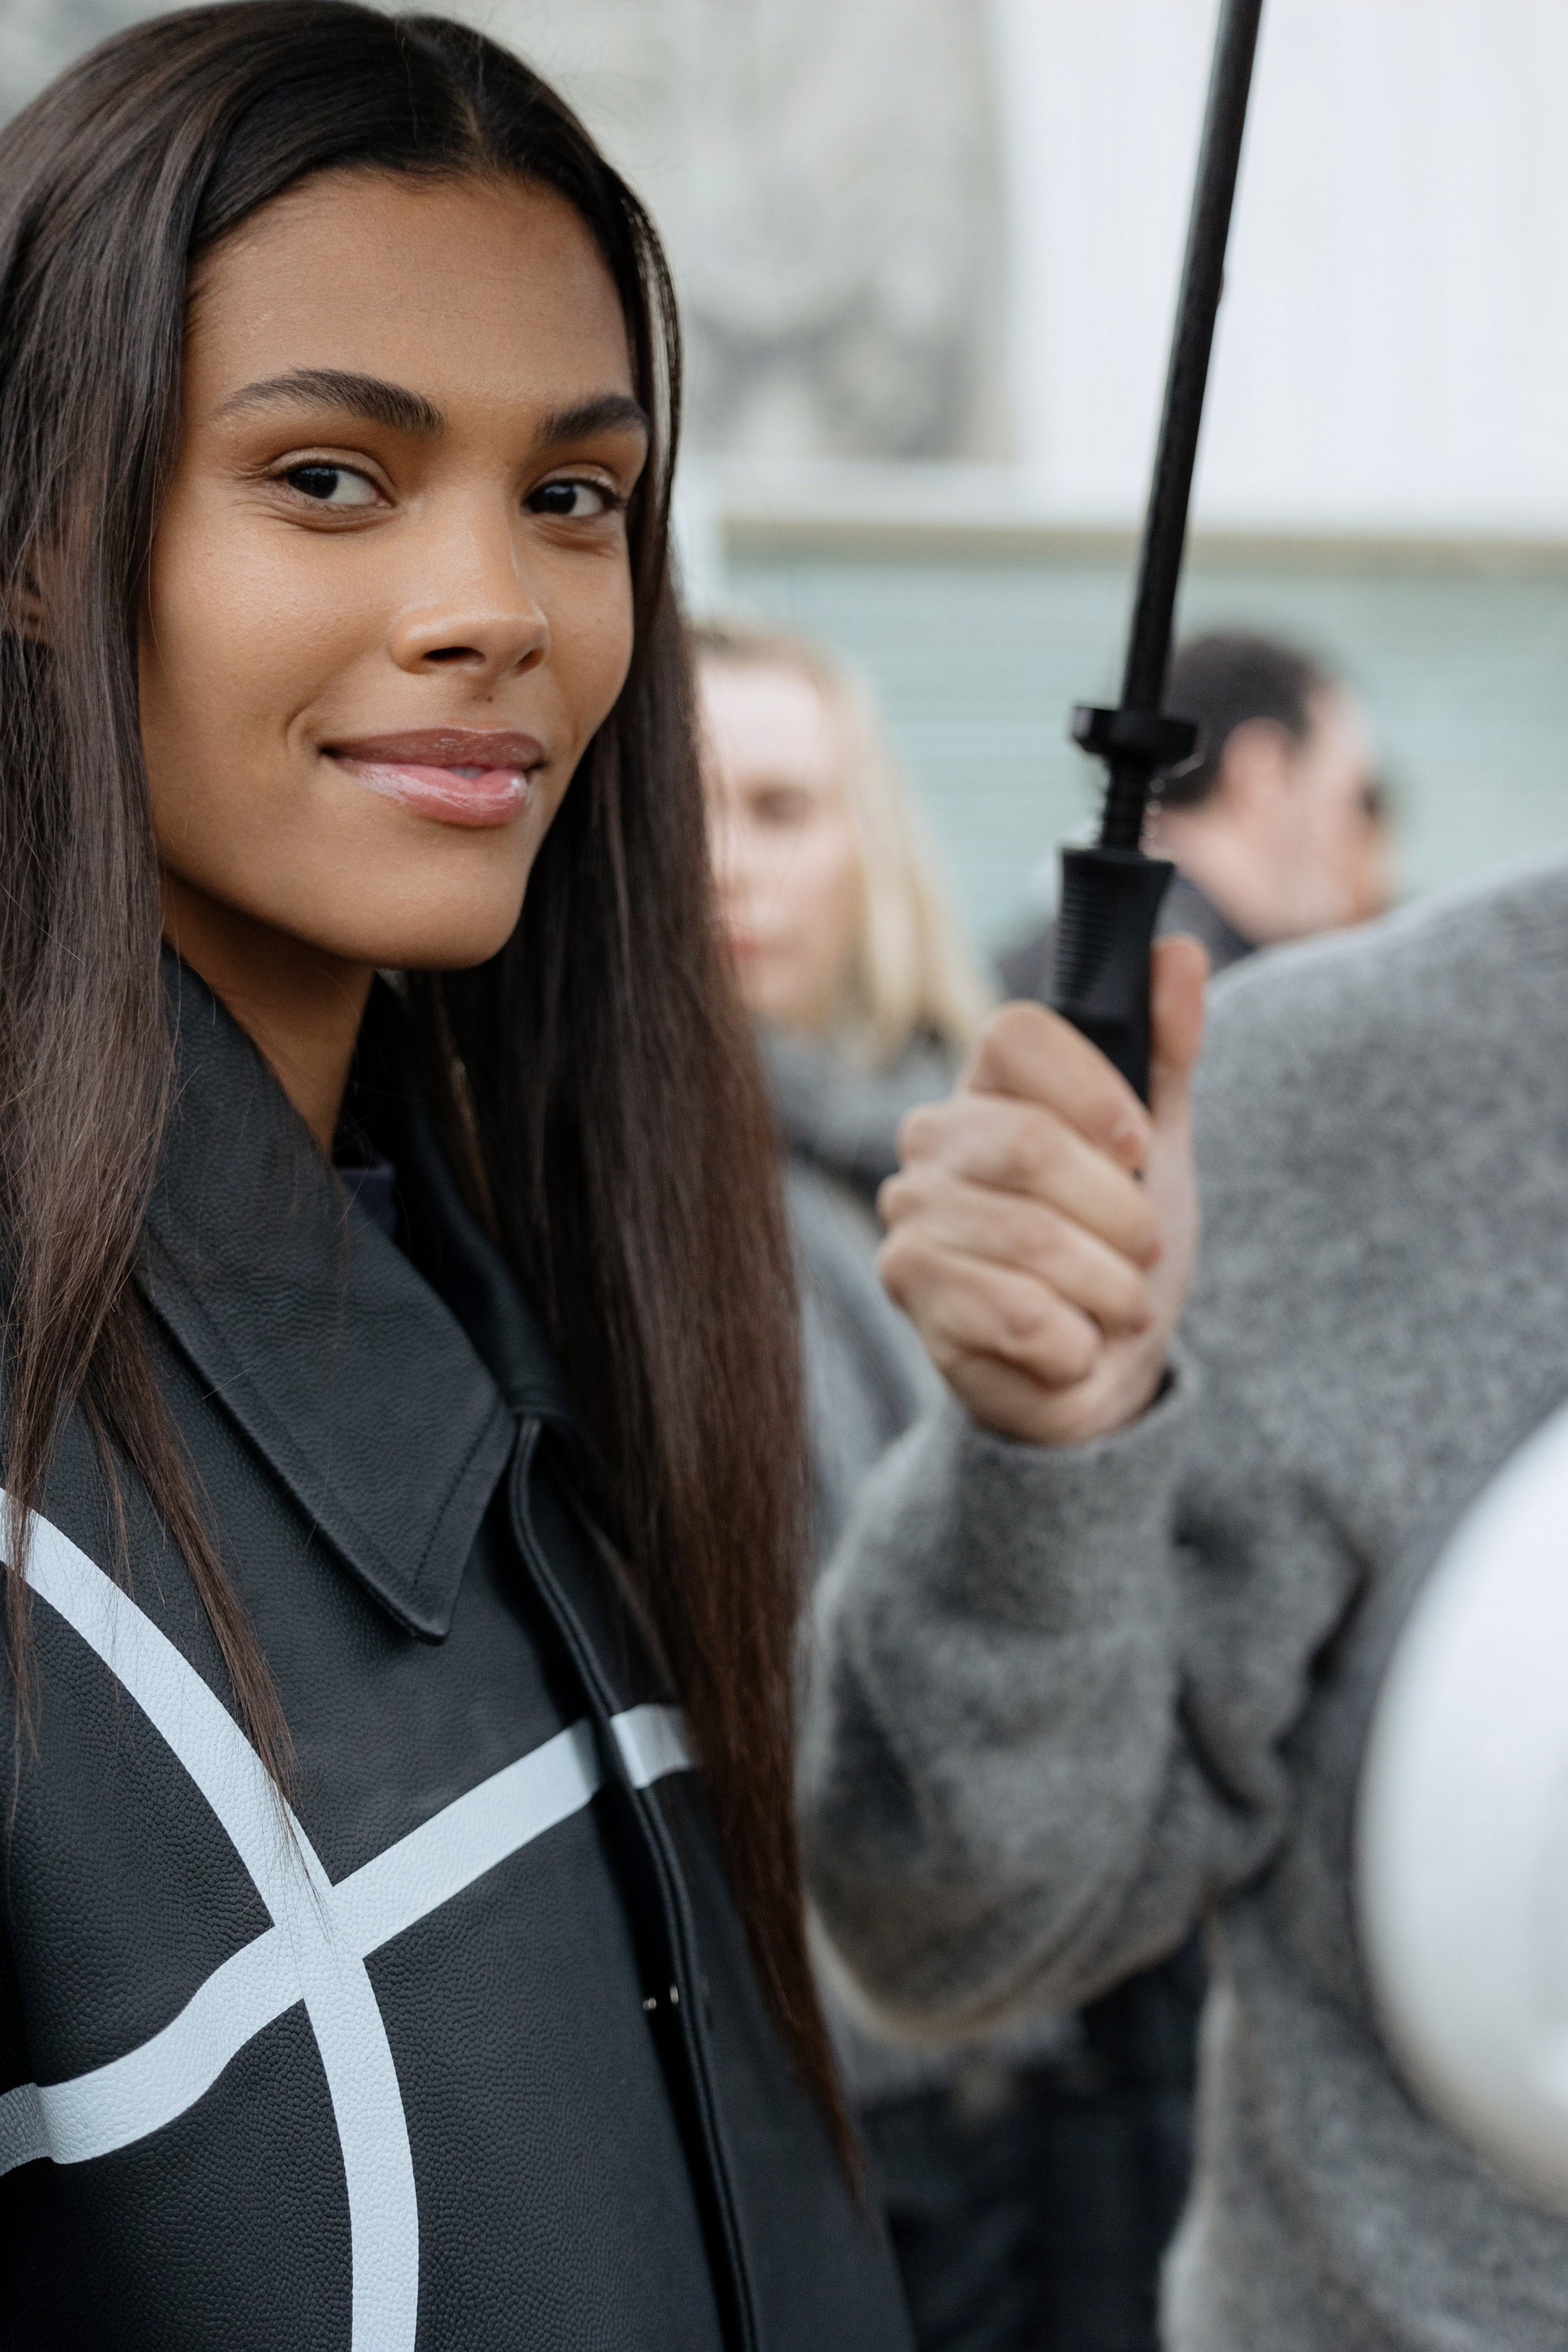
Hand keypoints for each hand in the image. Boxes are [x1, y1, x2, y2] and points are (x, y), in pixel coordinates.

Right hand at [877, 936, 1206, 1446]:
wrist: (1100, 1368)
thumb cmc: (1118, 1247)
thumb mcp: (1157, 1150)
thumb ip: (1164, 1053)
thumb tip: (1176, 950)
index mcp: (989, 1087)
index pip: (1017, 1033)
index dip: (1093, 1088)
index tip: (1141, 1145)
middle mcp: (933, 1140)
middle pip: (1030, 1144)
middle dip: (1118, 1212)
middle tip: (1147, 1248)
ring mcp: (911, 1214)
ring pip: (1030, 1237)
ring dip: (1107, 1286)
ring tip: (1120, 1303)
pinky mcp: (909, 1291)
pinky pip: (1016, 1311)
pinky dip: (1074, 1341)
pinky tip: (1072, 1345)